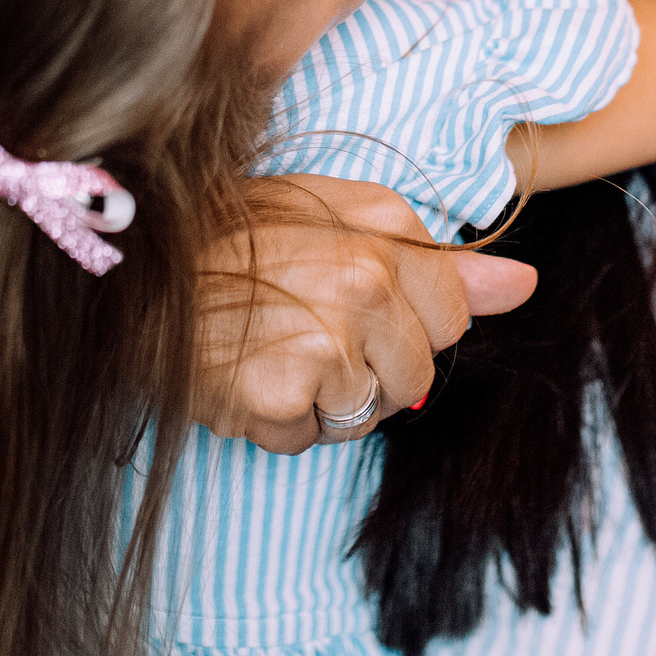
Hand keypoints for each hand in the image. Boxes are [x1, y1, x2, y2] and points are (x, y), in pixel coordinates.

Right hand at [193, 174, 536, 453]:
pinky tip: (241, 372)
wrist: (132, 259)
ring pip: (363, 415)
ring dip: (320, 399)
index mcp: (386, 242)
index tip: (347, 299)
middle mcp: (365, 293)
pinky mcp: (277, 401)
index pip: (451, 320)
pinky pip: (305, 440)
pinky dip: (274, 422)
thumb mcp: (338, 215)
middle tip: (299, 325)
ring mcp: (323, 351)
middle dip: (368, 368)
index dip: (403, 321)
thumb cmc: (232, 231)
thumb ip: (435, 256)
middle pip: (414, 380)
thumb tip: (524, 286)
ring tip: (267, 345)